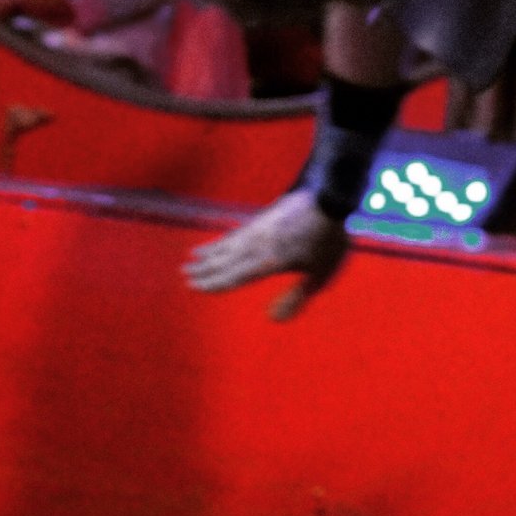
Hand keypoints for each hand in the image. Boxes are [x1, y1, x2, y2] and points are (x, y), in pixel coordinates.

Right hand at [184, 189, 349, 319]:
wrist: (330, 197)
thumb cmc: (328, 239)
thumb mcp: (319, 274)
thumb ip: (297, 297)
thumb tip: (273, 318)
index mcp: (267, 260)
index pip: (233, 276)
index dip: (213, 283)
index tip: (194, 286)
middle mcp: (258, 244)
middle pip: (225, 258)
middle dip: (205, 267)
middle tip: (185, 273)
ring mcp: (260, 227)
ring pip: (229, 242)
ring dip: (210, 251)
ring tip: (193, 255)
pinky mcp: (266, 215)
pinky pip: (239, 230)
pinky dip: (225, 237)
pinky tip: (222, 239)